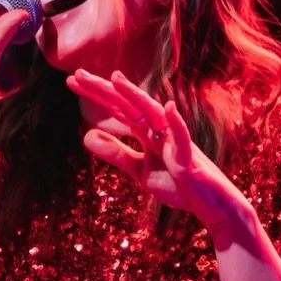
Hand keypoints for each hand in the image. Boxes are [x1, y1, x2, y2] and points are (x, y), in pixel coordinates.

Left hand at [66, 69, 249, 234]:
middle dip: (105, 90)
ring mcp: (174, 143)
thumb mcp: (139, 170)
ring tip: (115, 79)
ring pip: (153, 115)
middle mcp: (160, 131)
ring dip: (136, 97)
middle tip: (77, 74)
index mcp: (148, 133)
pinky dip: (176, 124)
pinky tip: (167, 108)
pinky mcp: (188, 160)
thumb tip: (86, 136)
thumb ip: (116, 153)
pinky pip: (182, 140)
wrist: (209, 205)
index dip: (97, 95)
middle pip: (130, 105)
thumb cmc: (179, 184)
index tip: (72, 82)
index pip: (118, 108)